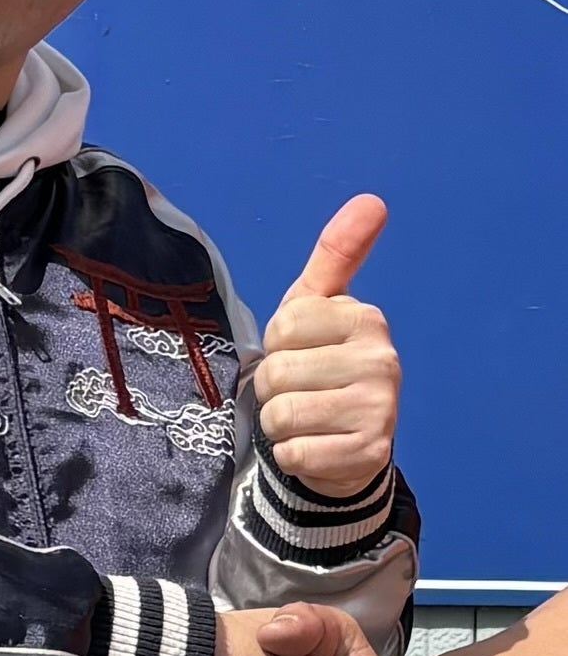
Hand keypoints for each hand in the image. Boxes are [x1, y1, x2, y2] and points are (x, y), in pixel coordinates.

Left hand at [255, 195, 400, 496]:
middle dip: (273, 387)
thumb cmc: (321, 363)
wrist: (347, 445)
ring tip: (307, 419)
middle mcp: (382, 361)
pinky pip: (294, 454)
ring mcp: (379, 411)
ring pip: (281, 415)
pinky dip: (292, 456)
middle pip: (277, 372)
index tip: (300, 350)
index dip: (277, 343)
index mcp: (365, 318)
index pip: (282, 325)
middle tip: (302, 390)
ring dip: (279, 423)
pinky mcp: (368, 456)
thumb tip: (373, 199)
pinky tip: (316, 447)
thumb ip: (336, 254)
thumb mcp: (318, 306)